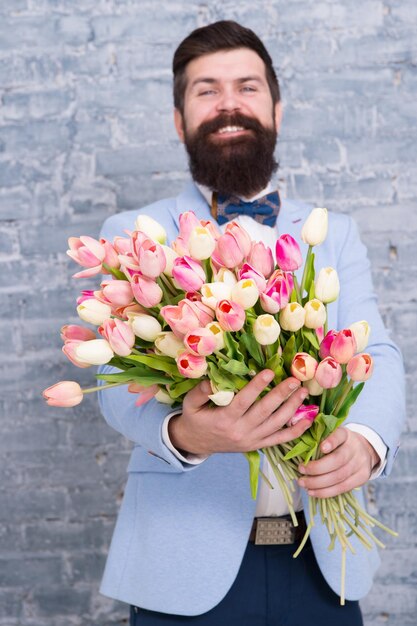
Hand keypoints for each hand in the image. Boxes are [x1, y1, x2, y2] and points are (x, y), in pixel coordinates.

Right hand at [168, 370, 311, 454]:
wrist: (196, 443)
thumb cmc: (195, 418)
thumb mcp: (191, 404)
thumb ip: (201, 392)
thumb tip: (213, 381)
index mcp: (224, 420)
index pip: (244, 402)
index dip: (257, 387)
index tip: (270, 372)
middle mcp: (240, 432)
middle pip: (265, 412)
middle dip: (281, 395)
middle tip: (295, 380)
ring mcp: (251, 440)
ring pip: (276, 425)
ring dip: (292, 408)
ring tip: (303, 392)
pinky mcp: (258, 445)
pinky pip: (280, 440)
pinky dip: (296, 431)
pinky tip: (308, 419)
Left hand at [298, 427, 379, 497]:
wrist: (363, 451)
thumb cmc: (339, 444)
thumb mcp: (330, 435)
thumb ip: (318, 438)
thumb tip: (298, 446)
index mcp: (345, 434)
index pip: (339, 435)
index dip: (331, 441)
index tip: (322, 447)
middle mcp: (355, 448)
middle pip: (338, 460)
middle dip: (317, 468)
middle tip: (301, 470)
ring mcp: (360, 463)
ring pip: (339, 476)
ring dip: (318, 483)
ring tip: (303, 483)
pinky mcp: (362, 477)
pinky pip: (343, 488)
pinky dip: (325, 492)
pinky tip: (313, 492)